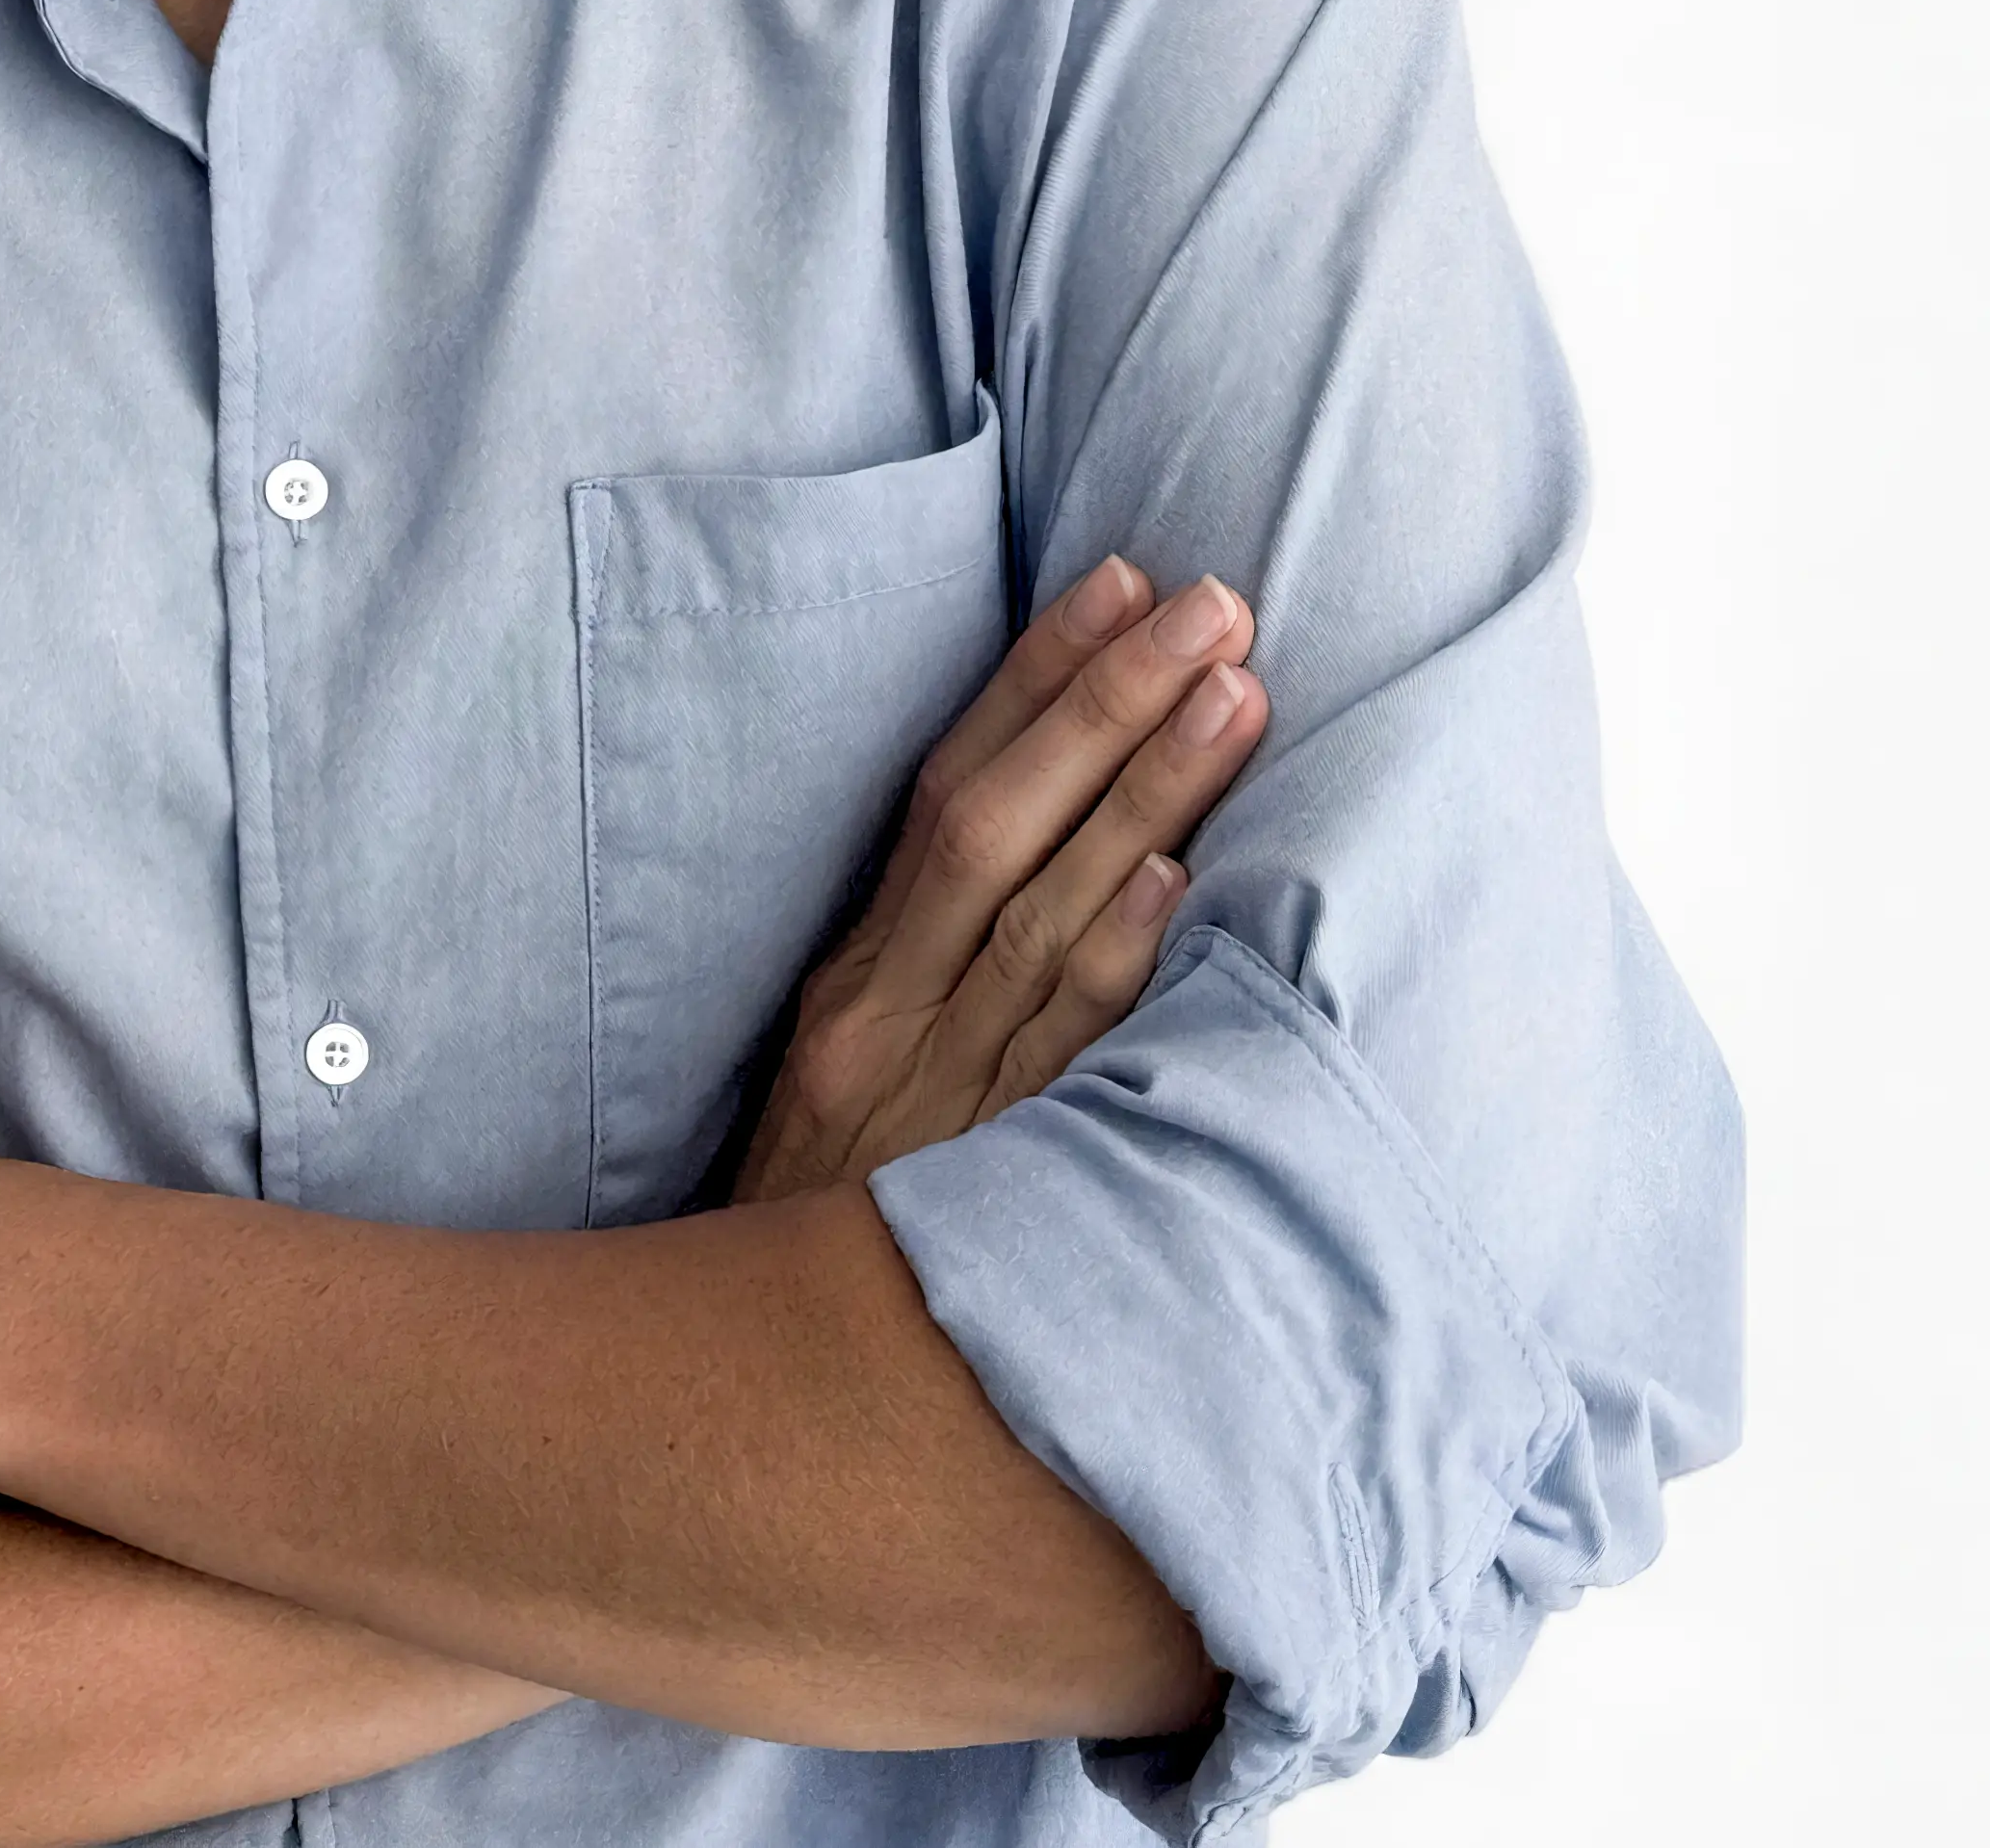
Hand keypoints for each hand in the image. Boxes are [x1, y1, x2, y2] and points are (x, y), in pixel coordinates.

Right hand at [727, 557, 1265, 1204]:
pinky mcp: (986, 1185)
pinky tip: (1178, 886)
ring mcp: (936, 1102)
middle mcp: (886, 1017)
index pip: (950, 791)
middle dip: (1110, 704)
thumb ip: (939, 975)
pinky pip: (1063, 1059)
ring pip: (1045, 918)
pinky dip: (1113, 963)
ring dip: (1144, 795)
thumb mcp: (856, 1085)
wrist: (753, 1407)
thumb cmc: (833, 1225)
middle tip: (1216, 604)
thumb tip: (1074, 843)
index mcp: (854, 979)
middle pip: (1000, 825)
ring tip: (1235, 695)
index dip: (1035, 680)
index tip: (1119, 581)